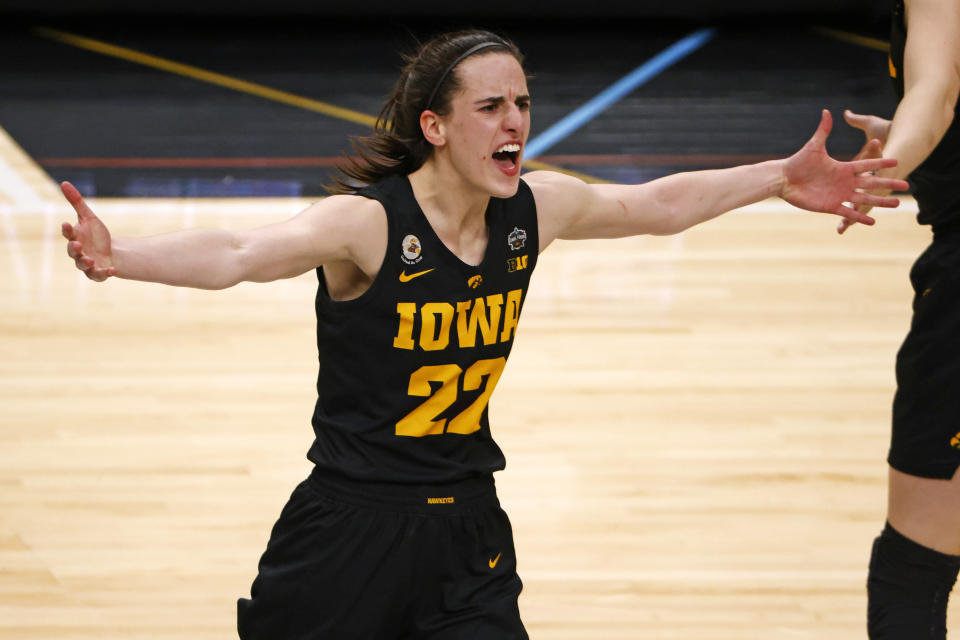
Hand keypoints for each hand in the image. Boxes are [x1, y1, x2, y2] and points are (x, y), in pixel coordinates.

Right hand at [60, 181, 115, 280]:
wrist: (110, 252)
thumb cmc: (96, 235)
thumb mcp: (89, 217)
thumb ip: (77, 203)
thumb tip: (64, 182)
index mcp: (75, 238)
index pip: (68, 234)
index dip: (66, 230)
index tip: (66, 223)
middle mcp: (78, 252)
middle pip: (72, 252)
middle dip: (73, 249)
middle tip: (77, 245)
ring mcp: (86, 263)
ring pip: (82, 265)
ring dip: (85, 262)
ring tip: (91, 259)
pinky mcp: (97, 273)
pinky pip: (98, 275)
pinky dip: (104, 273)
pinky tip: (112, 270)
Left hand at [780, 110, 907, 224]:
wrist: (784, 180)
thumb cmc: (798, 162)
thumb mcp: (813, 146)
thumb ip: (823, 130)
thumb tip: (826, 111)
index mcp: (843, 168)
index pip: (866, 164)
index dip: (880, 162)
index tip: (896, 160)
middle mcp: (845, 182)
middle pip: (871, 182)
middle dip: (888, 184)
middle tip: (906, 186)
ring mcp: (839, 195)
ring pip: (864, 199)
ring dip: (880, 202)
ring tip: (896, 204)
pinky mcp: (830, 206)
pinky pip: (847, 212)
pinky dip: (859, 217)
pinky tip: (873, 222)